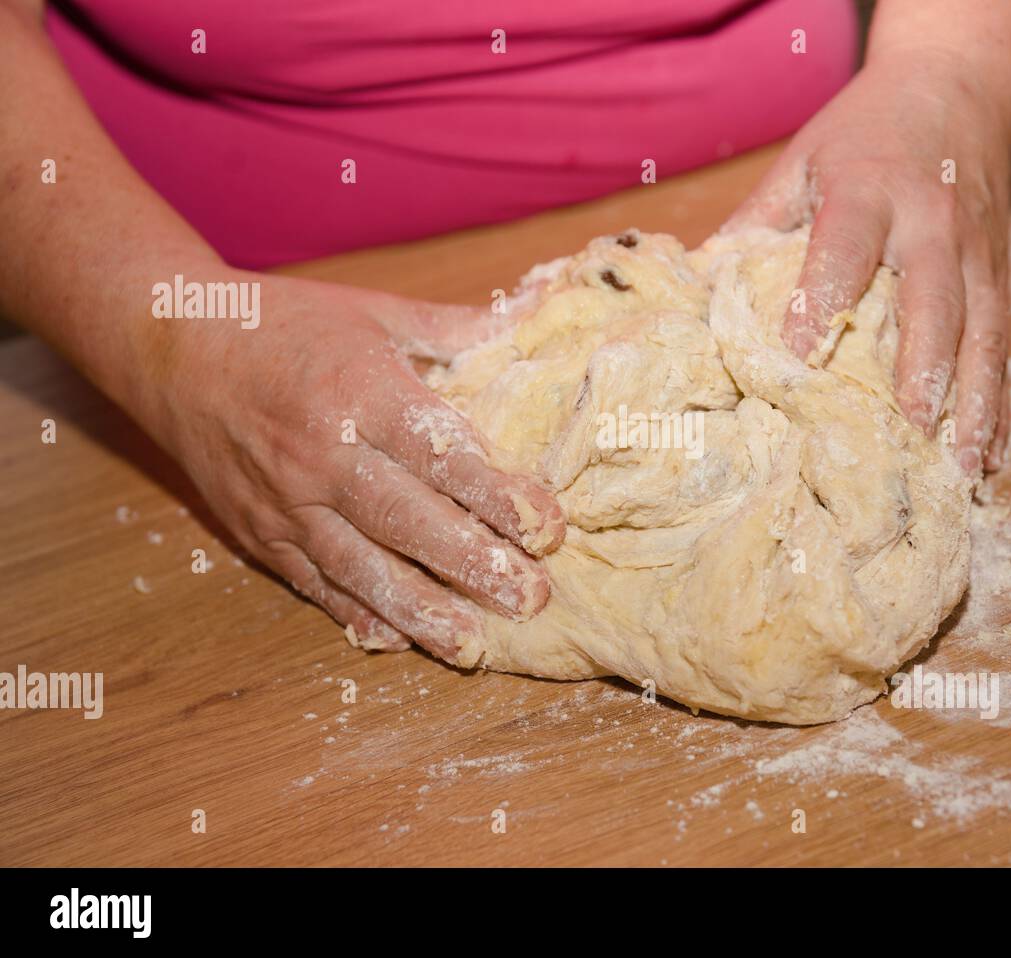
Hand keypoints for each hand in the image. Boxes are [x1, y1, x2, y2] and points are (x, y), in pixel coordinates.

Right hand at [145, 272, 565, 656]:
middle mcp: (322, 453)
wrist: (171, 343)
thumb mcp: (377, 314)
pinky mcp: (258, 532)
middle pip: (407, 521)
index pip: (440, 454)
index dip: (497, 496)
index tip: (548, 528)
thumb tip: (537, 312)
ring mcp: (286, 500)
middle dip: (474, 565)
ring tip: (474, 646)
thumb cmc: (288, 325)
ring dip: (421, 610)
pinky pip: (313, 583)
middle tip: (533, 599)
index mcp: (361, 392)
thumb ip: (457, 328)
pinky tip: (397, 641)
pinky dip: (356, 614)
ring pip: (361, 567)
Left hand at [726, 49, 1010, 473]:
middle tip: (912, 427)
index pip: (845, 248)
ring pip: (984, 334)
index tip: (799, 357)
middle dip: (926, 367)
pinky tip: (993, 453)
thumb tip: (695, 289)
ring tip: (966, 467)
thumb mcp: (801, 160)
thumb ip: (755, 222)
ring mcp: (976, 253)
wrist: (954, 82)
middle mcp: (932, 224)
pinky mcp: (1000, 275)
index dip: (822, 300)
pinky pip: (1005, 346)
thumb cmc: (862, 132)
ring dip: (977, 402)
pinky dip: (1002, 403)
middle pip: (934, 301)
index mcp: (871, 190)